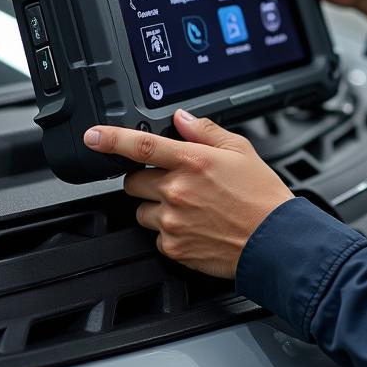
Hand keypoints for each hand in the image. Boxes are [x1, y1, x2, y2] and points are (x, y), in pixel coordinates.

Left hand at [83, 110, 293, 279]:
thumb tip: (182, 119)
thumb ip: (205, 131)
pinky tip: (196, 226)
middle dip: (148, 179)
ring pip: (142, 210)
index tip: (93, 136)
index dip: (111, 139)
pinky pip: (156, 235)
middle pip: (134, 181)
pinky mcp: (173, 247)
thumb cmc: (261, 195)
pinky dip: (170, 231)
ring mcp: (172, 221)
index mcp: (192, 161)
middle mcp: (177, 191)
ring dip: (157, 207)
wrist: (273, 240)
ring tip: (190, 208)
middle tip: (175, 182)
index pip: (141, 145)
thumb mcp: (240, 150)